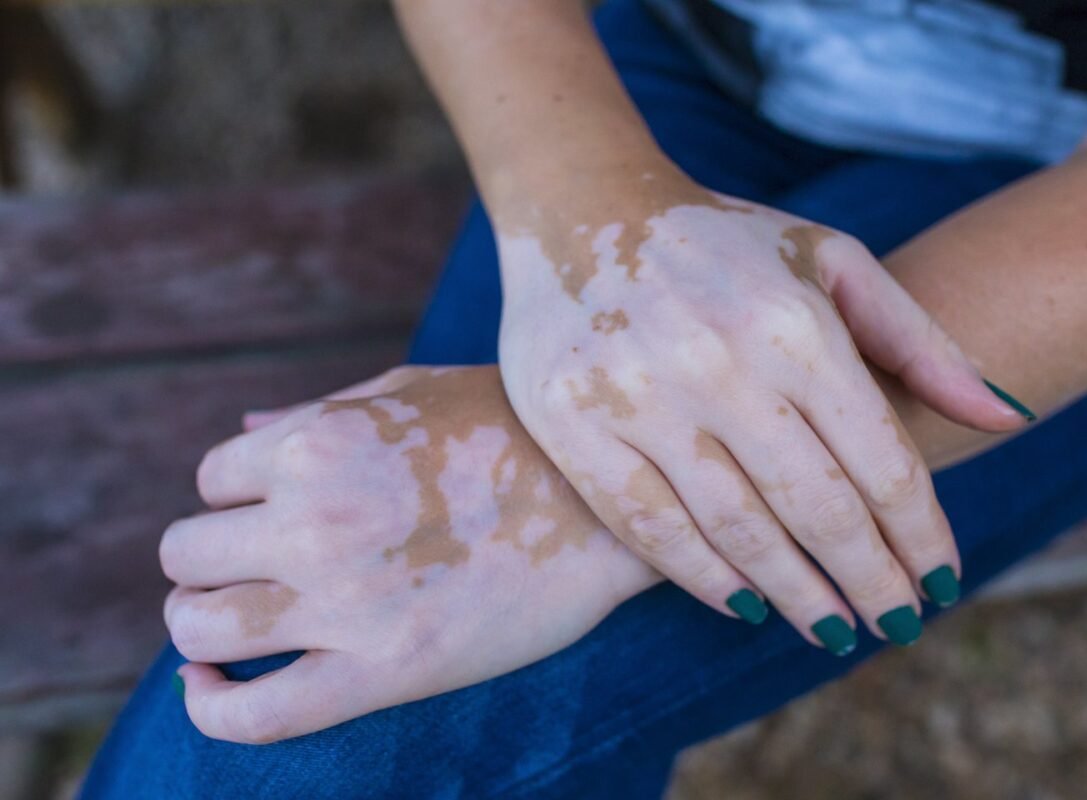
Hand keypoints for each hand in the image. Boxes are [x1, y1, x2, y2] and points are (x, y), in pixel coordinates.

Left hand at [161, 366, 656, 743]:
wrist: (616, 506)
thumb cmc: (520, 434)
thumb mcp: (417, 391)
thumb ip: (321, 412)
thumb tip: (243, 433)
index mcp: (322, 440)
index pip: (212, 478)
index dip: (235, 497)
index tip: (271, 512)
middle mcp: (316, 518)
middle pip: (187, 553)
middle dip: (210, 559)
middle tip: (256, 565)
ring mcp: (346, 600)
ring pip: (198, 625)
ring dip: (200, 624)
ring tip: (239, 619)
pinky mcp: (385, 671)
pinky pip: (256, 714)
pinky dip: (211, 709)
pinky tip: (209, 688)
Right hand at [495, 161, 1031, 644]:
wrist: (582, 207)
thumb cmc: (724, 243)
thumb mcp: (832, 263)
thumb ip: (920, 340)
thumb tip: (1007, 419)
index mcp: (794, 324)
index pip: (880, 462)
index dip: (920, 536)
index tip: (942, 584)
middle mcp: (720, 362)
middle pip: (818, 509)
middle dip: (871, 581)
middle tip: (898, 626)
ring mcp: (638, 395)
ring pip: (737, 529)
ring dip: (797, 595)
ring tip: (836, 633)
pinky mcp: (573, 423)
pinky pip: (649, 524)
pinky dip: (703, 576)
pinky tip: (747, 605)